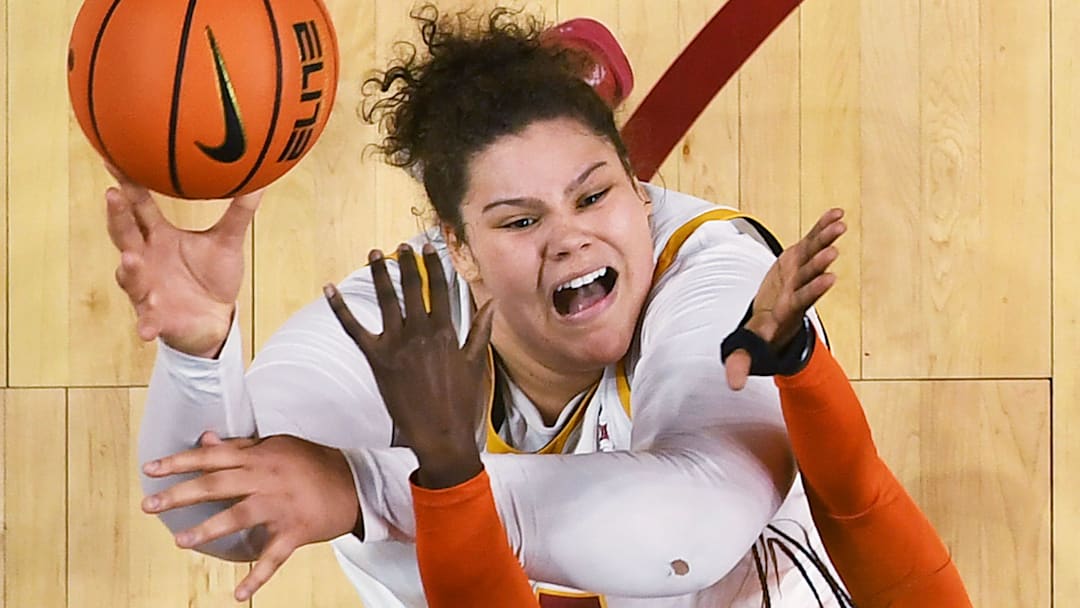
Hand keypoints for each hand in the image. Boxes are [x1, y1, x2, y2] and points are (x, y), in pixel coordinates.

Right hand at [105, 163, 261, 357]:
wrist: (216, 319)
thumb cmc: (213, 276)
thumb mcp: (227, 241)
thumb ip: (239, 212)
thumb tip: (259, 180)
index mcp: (158, 237)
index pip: (138, 206)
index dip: (128, 185)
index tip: (115, 160)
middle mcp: (145, 259)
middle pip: (125, 234)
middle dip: (117, 216)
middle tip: (112, 195)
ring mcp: (146, 289)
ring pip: (130, 277)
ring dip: (128, 269)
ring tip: (130, 258)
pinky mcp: (156, 317)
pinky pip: (148, 320)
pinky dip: (146, 324)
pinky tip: (147, 330)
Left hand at [141, 432, 358, 601]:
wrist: (356, 484)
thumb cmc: (316, 463)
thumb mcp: (279, 446)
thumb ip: (242, 446)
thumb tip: (207, 440)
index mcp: (261, 457)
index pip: (213, 457)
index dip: (180, 461)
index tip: (151, 469)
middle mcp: (267, 479)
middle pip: (216, 485)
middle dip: (180, 495)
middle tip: (150, 505)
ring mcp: (280, 507)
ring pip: (237, 518)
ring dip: (207, 530)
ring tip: (181, 541)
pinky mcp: (294, 532)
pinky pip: (272, 558)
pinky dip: (256, 578)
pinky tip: (238, 594)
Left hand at [324, 243, 494, 488]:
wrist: (440, 434)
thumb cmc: (461, 402)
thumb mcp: (476, 363)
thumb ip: (480, 330)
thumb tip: (490, 304)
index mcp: (445, 331)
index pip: (439, 288)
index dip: (434, 265)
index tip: (429, 249)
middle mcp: (420, 332)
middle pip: (412, 287)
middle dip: (406, 263)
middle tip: (401, 247)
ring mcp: (396, 344)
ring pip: (386, 299)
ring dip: (379, 273)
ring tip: (374, 255)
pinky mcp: (376, 358)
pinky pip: (353, 328)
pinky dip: (340, 308)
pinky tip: (330, 289)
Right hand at [725, 208, 845, 389]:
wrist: (772, 318)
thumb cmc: (759, 334)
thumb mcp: (748, 349)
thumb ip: (741, 363)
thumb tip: (732, 386)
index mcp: (787, 310)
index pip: (802, 300)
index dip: (814, 289)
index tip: (829, 279)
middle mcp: (798, 290)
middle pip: (811, 276)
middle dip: (820, 263)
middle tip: (834, 252)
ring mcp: (800, 273)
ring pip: (814, 255)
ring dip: (826, 240)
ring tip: (840, 225)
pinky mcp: (799, 258)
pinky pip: (812, 240)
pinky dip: (822, 227)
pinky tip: (837, 213)